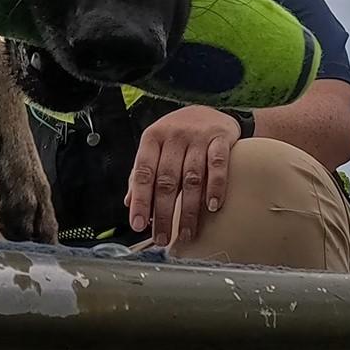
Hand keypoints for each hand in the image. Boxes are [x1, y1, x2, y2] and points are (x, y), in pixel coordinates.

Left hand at [125, 106, 240, 245]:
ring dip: (189, 209)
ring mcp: (198, 136)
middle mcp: (174, 136)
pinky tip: (212, 207)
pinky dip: (215, 187)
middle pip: (167, 180)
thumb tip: (129, 202)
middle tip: (163, 238)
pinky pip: (217, 165)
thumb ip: (143, 174)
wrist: (210, 112)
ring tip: (187, 232)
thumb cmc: (179, 136)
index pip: (143, 173)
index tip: (139, 225)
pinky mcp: (220, 138)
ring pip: (191, 177)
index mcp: (152, 139)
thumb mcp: (156, 148)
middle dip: (164, 213)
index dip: (141, 200)